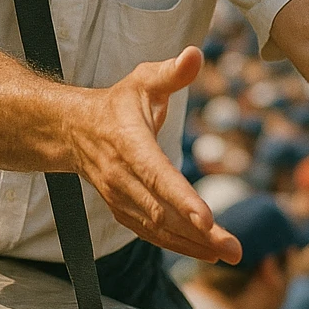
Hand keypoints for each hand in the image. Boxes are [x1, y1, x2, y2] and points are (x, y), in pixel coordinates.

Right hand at [65, 46, 241, 262]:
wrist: (73, 131)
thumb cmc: (118, 103)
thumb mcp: (143, 80)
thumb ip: (171, 72)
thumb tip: (196, 54)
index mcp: (129, 143)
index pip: (157, 174)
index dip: (181, 199)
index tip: (206, 220)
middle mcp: (122, 176)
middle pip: (162, 210)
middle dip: (199, 233)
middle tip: (235, 250)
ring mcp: (120, 197)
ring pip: (157, 228)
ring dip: (193, 245)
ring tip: (228, 254)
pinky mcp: (123, 211)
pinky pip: (151, 234)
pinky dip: (178, 245)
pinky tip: (206, 251)